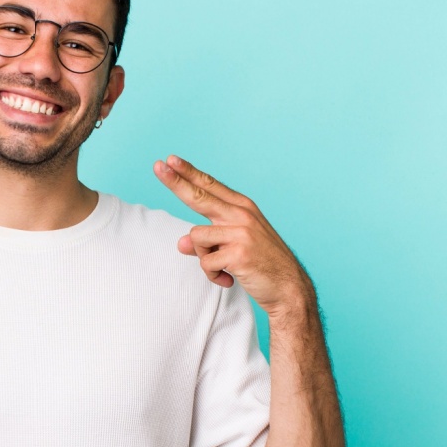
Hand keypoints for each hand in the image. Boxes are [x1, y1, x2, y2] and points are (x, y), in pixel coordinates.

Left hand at [154, 154, 313, 317]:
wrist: (288, 286)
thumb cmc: (260, 264)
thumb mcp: (233, 246)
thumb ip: (206, 241)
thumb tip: (181, 243)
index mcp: (242, 207)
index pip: (209, 186)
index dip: (188, 173)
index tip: (170, 160)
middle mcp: (241, 214)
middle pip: (199, 196)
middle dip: (175, 182)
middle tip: (157, 165)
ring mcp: (241, 232)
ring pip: (196, 238)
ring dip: (205, 259)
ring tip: (225, 268)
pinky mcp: (239, 253)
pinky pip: (205, 263)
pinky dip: (213, 276)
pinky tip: (230, 278)